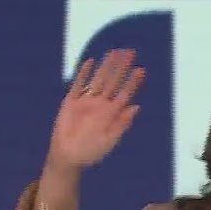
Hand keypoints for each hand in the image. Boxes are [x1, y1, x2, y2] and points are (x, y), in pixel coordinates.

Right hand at [46, 49, 145, 172]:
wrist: (69, 157)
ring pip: (98, 79)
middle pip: (113, 81)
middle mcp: (101, 104)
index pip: (125, 93)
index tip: (141, 70)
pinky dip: (84, 73)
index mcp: (113, 114)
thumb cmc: (92, 152)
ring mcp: (86, 102)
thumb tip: (136, 106)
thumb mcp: (111, 140)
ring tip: (114, 53)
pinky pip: (78, 84)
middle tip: (130, 52)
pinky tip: (91, 62)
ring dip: (106, 66)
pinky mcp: (71, 102)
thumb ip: (122, 123)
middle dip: (122, 67)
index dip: (133, 82)